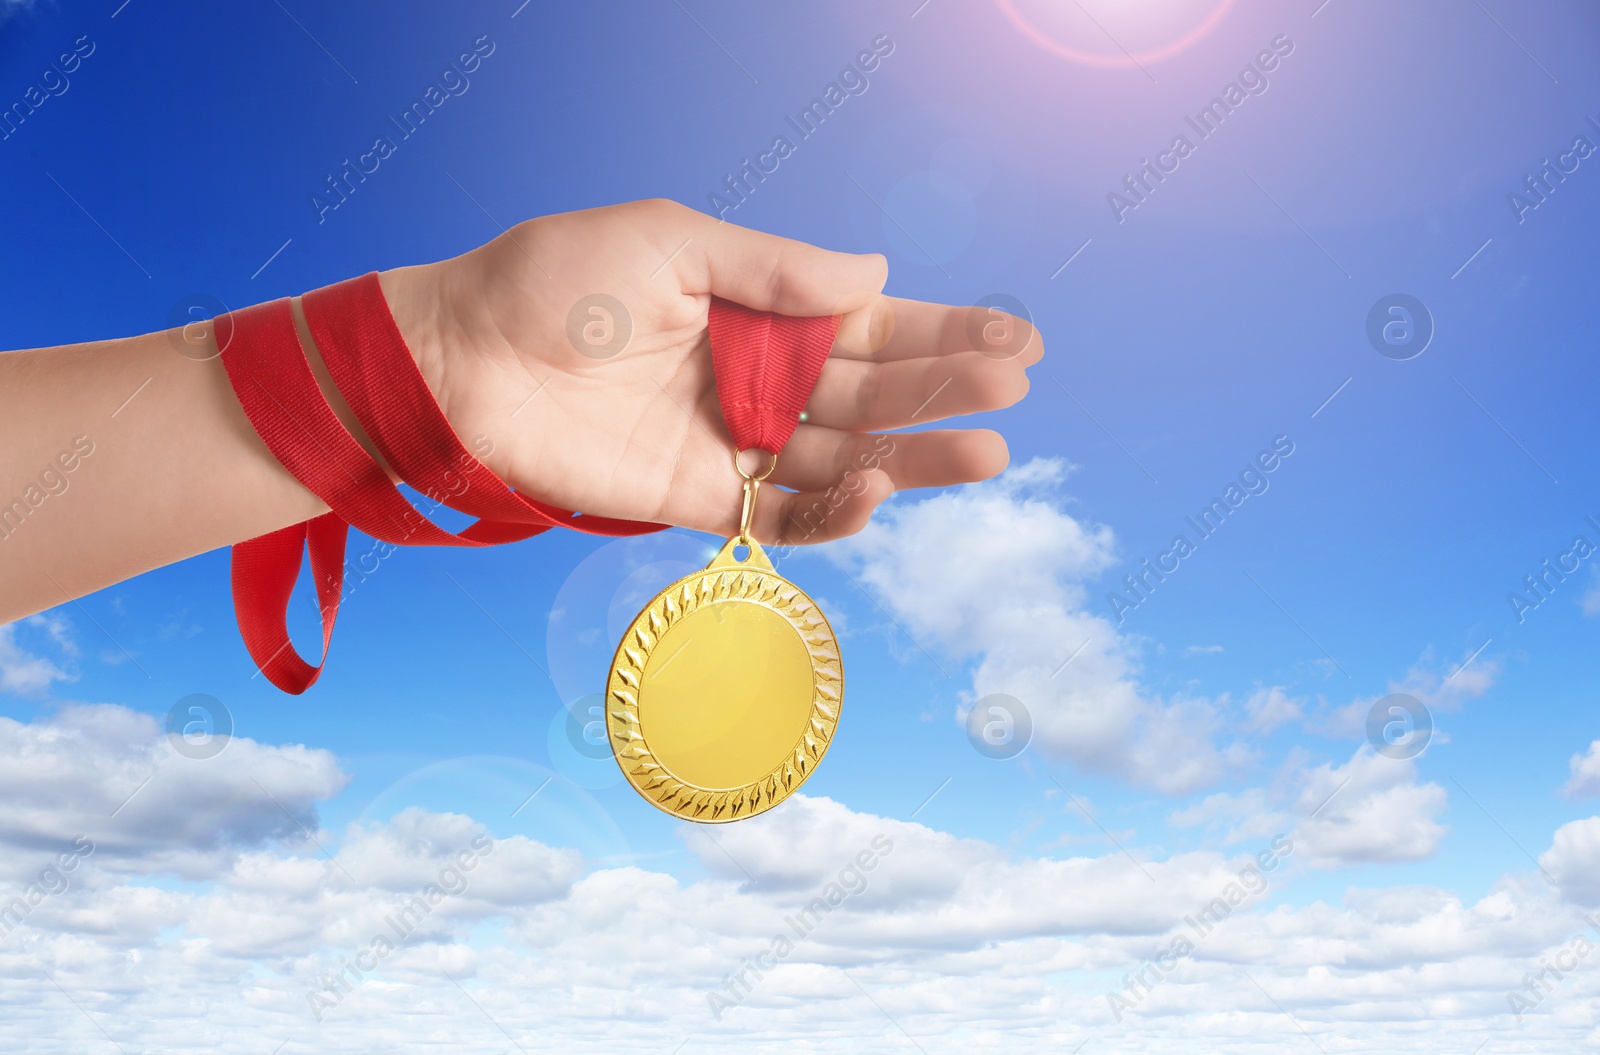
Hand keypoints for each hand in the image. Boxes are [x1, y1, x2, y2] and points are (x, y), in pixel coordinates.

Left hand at [379, 199, 1042, 544]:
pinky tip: (875, 491)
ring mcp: (732, 442)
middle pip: (872, 390)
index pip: (870, 322)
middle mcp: (756, 377)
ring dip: (914, 457)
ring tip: (984, 451)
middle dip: (944, 387)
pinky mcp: (698, 500)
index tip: (1016, 337)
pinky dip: (832, 514)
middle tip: (1013, 386)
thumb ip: (774, 269)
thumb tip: (877, 272)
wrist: (458, 361)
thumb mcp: (671, 241)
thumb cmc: (552, 283)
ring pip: (843, 457)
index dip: (943, 329)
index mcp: (757, 308)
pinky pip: (781, 518)